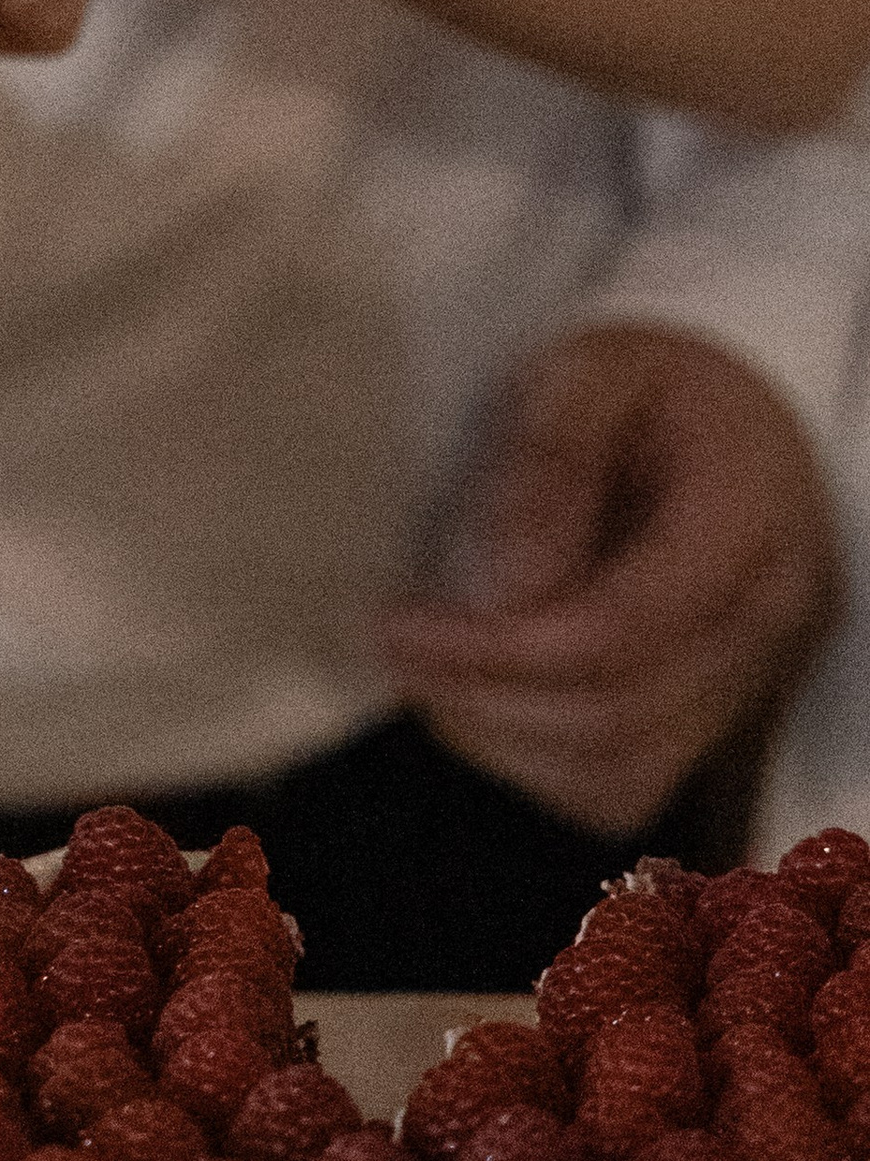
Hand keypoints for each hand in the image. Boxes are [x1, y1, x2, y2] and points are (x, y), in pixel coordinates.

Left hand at [382, 328, 839, 836]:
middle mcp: (764, 620)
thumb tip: (502, 590)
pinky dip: (533, 762)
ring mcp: (745, 680)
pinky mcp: (711, 718)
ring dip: (498, 737)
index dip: (492, 649)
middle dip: (479, 697)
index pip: (617, 632)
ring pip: (612, 772)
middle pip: (609, 717)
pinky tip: (480, 699)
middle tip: (395, 645)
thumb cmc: (649, 387)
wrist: (721, 413)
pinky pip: (619, 788)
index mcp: (748, 522)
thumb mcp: (589, 372)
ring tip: (429, 669)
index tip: (396, 625)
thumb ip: (548, 462)